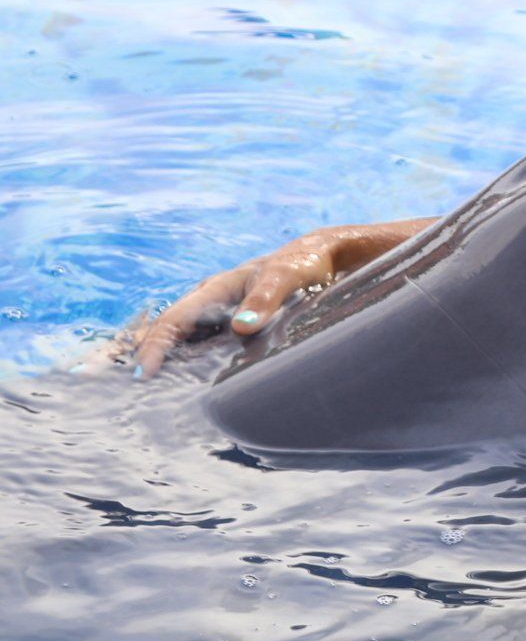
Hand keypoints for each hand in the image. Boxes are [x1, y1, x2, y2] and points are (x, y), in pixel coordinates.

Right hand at [127, 218, 429, 376]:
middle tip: (86, 376)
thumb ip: (266, 300)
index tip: (142, 375)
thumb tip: (244, 327)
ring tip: (107, 384)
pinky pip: (192, 346)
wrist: (323, 257)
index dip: (156, 348)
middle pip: (158, 329)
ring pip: (170, 339)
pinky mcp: (227, 328)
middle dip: (124, 351)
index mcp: (213, 289)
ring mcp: (215, 315)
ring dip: (140, 358)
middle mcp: (207, 303)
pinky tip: (159, 383)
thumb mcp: (288, 277)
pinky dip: (170, 361)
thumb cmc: (304, 264)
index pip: (174, 322)